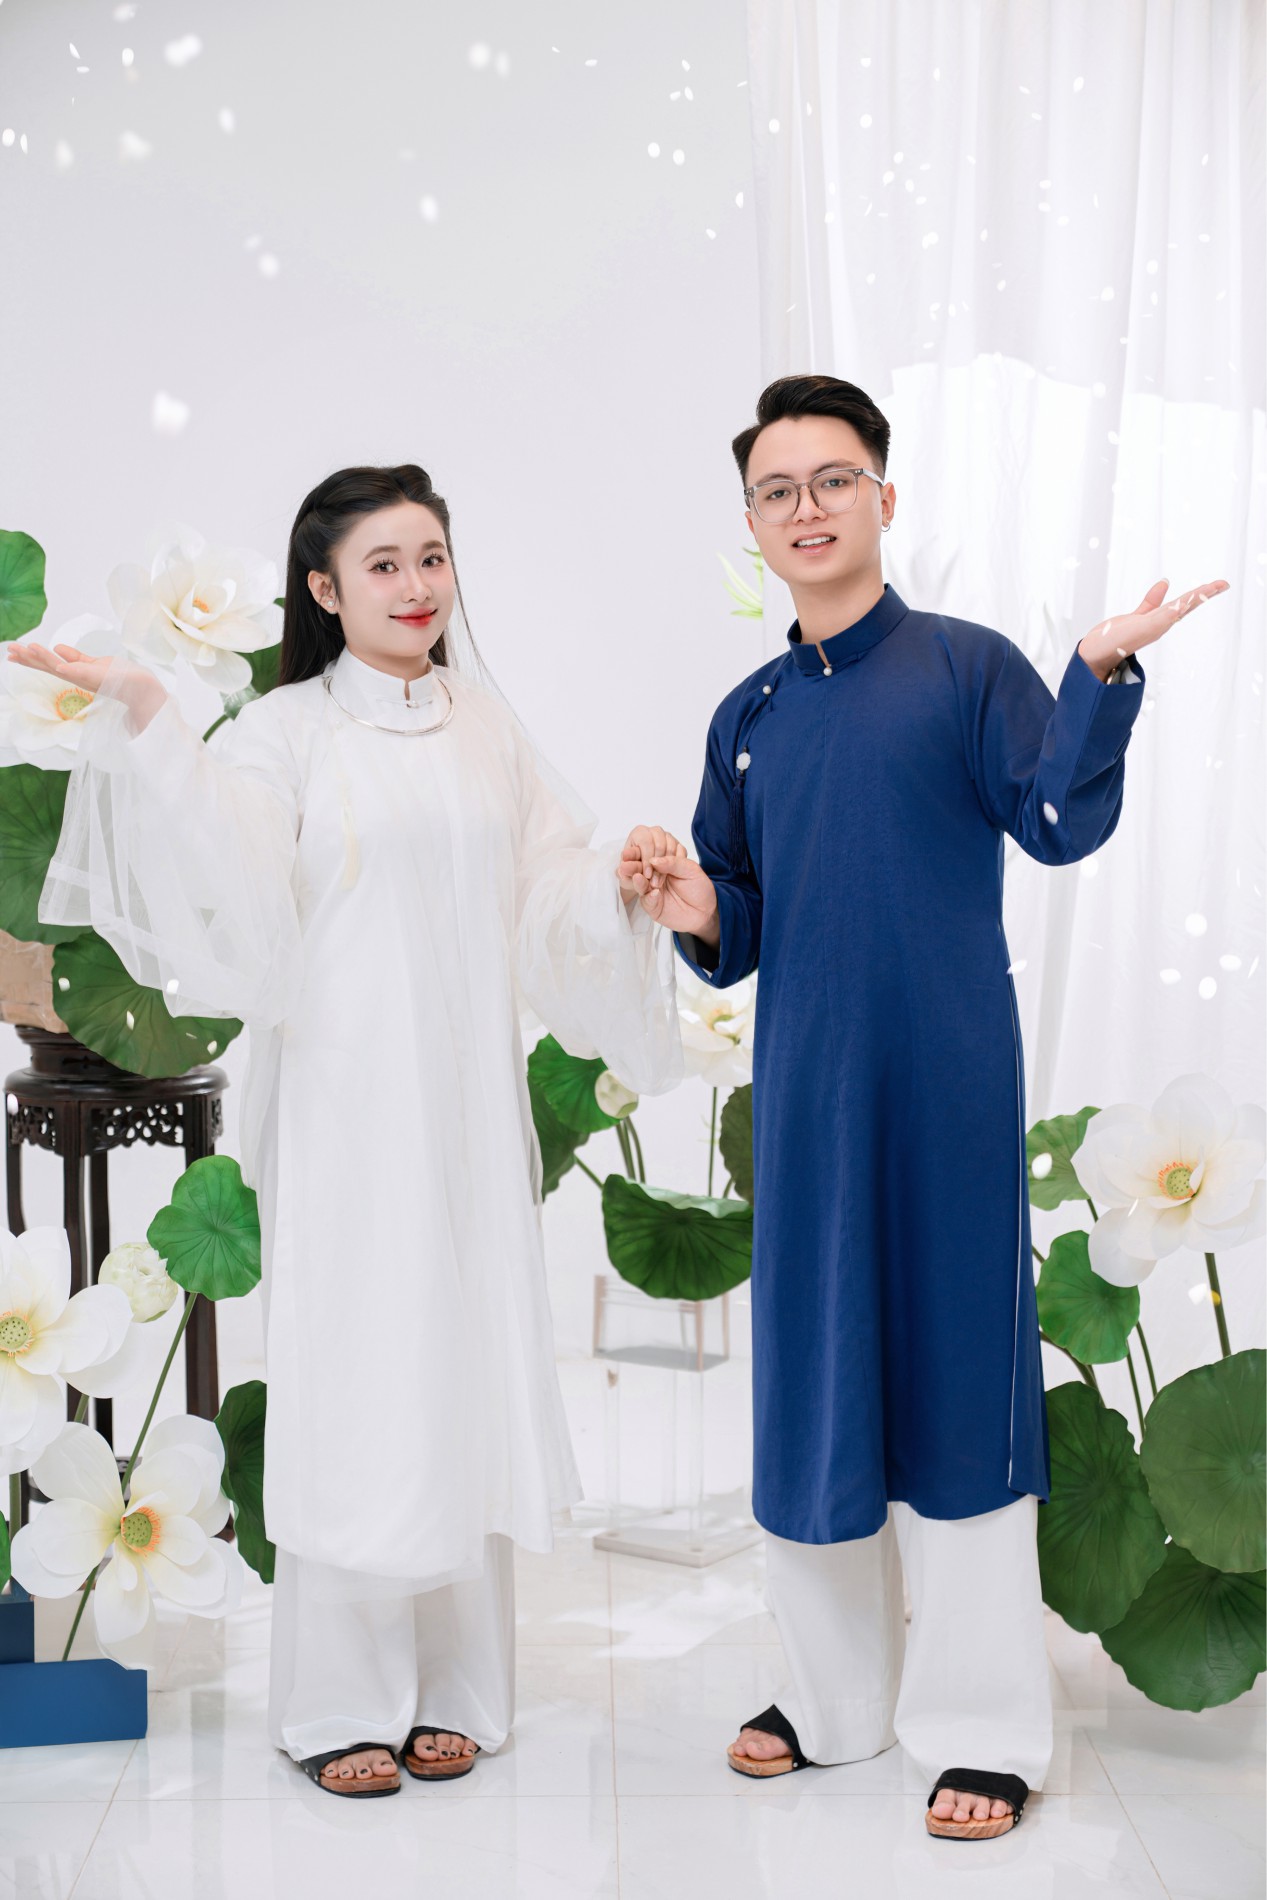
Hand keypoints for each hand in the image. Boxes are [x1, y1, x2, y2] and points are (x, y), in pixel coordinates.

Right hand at [6, 642, 166, 725]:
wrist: (138, 687)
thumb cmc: (117, 676)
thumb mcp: (92, 663)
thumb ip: (75, 657)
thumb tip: (58, 648)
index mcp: (73, 672)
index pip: (48, 663)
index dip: (31, 658)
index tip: (12, 652)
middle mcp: (77, 676)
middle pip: (48, 666)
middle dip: (29, 658)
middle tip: (9, 651)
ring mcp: (86, 677)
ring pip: (61, 667)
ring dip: (44, 659)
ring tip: (28, 649)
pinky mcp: (98, 677)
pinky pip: (81, 672)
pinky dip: (70, 668)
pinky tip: (58, 664)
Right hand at [618, 826, 718, 939]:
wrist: (706, 910)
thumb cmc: (699, 887)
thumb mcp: (691, 869)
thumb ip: (673, 862)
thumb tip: (654, 860)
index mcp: (662, 863)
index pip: (648, 855)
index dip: (640, 852)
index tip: (635, 849)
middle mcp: (653, 876)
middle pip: (638, 869)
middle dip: (632, 866)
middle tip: (625, 865)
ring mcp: (651, 891)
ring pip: (640, 884)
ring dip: (637, 881)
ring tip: (637, 877)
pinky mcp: (653, 906)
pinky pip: (648, 900)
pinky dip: (650, 896)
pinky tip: (654, 892)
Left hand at [1077, 576, 1229, 681]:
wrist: (1095, 655)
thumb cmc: (1114, 639)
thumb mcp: (1138, 614)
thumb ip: (1152, 601)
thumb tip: (1165, 582)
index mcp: (1160, 620)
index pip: (1184, 603)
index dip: (1202, 594)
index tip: (1220, 584)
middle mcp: (1160, 625)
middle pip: (1186, 606)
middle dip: (1205, 594)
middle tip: (1224, 583)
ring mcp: (1154, 627)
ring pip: (1179, 609)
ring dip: (1196, 598)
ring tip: (1214, 586)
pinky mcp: (1145, 629)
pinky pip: (1164, 616)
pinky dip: (1176, 609)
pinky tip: (1187, 601)